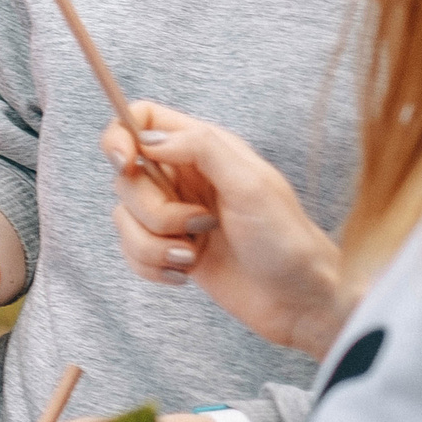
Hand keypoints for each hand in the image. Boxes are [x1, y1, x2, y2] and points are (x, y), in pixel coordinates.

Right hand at [101, 101, 349, 356]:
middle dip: (153, 210)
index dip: (121, 134)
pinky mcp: (168, 250)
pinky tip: (187, 273)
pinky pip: (130, 251)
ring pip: (124, 218)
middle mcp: (183, 178)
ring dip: (154, 244)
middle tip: (199, 225)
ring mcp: (173, 216)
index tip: (127, 164)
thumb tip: (148, 140)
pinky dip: (153, 267)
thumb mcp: (251, 184)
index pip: (142, 118)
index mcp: (204, 149)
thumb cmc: (286, 241)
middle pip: (126, 177)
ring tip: (194, 256)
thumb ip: (201, 148)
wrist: (300, 303)